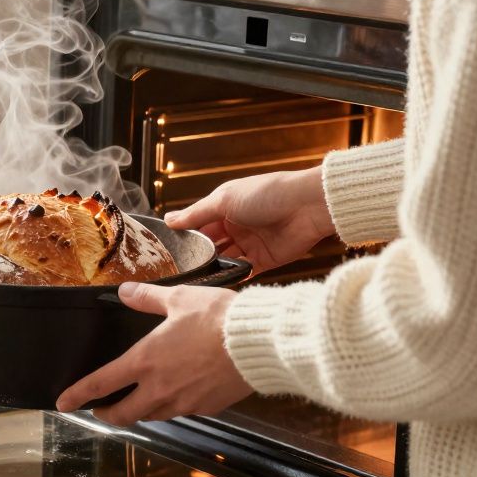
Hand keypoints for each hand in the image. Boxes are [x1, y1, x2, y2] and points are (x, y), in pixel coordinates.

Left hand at [56, 283, 251, 424]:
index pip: (101, 383)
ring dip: (140, 410)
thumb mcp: (178, 299)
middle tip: (100, 409)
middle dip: (107, 414)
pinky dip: (172, 405)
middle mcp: (160, 388)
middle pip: (123, 414)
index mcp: (145, 361)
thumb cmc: (218, 318)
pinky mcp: (206, 407)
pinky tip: (177, 391)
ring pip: (152, 414)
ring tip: (137, 400)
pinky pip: (181, 410)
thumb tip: (125, 292)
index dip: (78, 394)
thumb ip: (147, 298)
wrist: (258, 342)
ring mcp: (184, 402)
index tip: (63, 403)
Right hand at [164, 167, 333, 273]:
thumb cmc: (267, 193)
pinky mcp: (265, 260)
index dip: (185, 237)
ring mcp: (251, 244)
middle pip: (211, 245)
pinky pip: (244, 272)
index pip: (199, 225)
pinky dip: (232, 277)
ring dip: (213, 268)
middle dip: (198, 256)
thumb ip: (195, 214)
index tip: (168, 252)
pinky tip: (219, 283)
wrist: (308, 205)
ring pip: (225, 260)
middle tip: (179, 269)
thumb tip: (168, 220)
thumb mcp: (223, 200)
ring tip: (197, 278)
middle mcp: (237, 226)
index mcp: (226, 208)